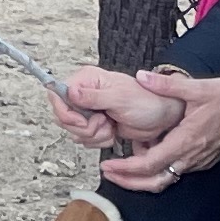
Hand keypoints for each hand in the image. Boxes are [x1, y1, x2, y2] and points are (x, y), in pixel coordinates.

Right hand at [51, 64, 182, 149]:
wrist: (162, 117)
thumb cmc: (147, 102)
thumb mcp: (120, 98)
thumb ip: (93, 96)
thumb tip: (71, 91)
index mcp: (86, 80)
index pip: (57, 94)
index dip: (65, 112)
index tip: (81, 121)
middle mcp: (84, 94)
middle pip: (63, 116)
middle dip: (84, 127)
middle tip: (103, 122)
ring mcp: (89, 110)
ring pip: (74, 131)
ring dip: (94, 135)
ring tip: (111, 126)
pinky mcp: (95, 124)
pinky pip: (85, 138)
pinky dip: (98, 140)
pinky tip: (112, 132)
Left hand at [100, 71, 219, 190]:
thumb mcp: (197, 88)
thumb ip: (167, 84)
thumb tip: (142, 76)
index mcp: (185, 142)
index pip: (150, 164)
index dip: (126, 168)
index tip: (109, 165)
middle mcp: (190, 158)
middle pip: (155, 181)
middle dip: (129, 181)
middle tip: (108, 173)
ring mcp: (196, 162)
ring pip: (165, 180)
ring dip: (142, 179)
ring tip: (122, 170)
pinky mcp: (201, 160)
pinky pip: (174, 172)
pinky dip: (156, 172)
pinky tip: (145, 158)